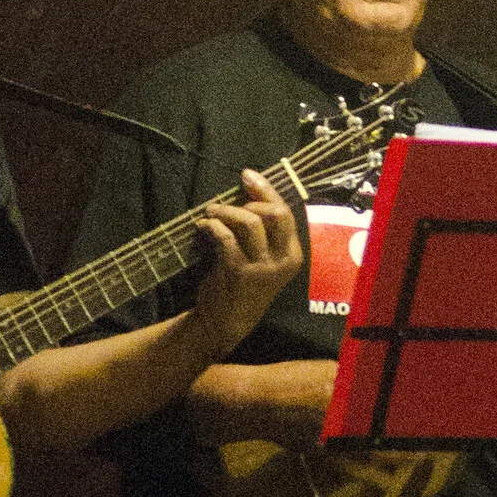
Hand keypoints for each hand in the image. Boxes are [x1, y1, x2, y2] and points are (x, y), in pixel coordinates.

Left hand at [189, 171, 303, 357]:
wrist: (225, 322)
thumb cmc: (241, 284)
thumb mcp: (261, 258)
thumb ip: (261, 231)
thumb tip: (248, 191)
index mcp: (292, 254)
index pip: (285, 213)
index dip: (266, 190)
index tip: (247, 175)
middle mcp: (283, 260)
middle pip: (276, 214)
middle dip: (252, 198)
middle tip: (229, 200)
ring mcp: (263, 268)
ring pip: (251, 222)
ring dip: (227, 211)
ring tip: (211, 212)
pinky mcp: (240, 273)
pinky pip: (227, 238)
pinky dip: (213, 227)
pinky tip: (203, 227)